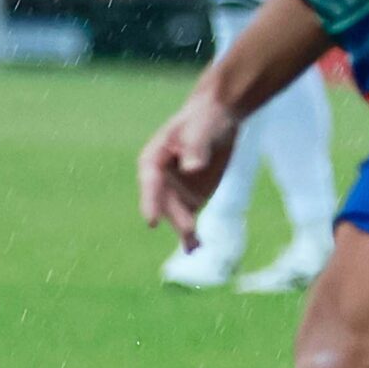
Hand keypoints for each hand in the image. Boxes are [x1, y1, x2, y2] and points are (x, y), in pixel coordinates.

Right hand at [138, 90, 239, 246]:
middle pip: (165, 203)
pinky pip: (188, 219)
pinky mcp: (191, 200)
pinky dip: (191, 235)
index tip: (152, 222)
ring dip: (184, 231)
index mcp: (153, 160)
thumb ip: (195, 147)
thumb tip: (192, 167)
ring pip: (176, 216)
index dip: (149, 203)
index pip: (150, 183)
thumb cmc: (205, 119)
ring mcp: (175, 192)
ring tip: (194, 247)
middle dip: (176, 218)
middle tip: (190, 229)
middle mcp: (160, 180)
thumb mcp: (201, 128)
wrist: (218, 119)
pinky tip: (195, 248)